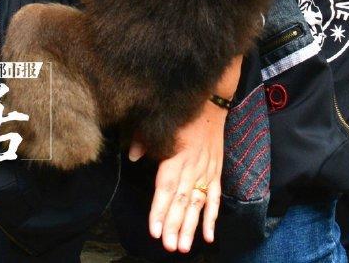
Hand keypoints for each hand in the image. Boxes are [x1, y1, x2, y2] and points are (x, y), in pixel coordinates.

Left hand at [129, 100, 225, 253]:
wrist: (213, 102)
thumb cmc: (183, 114)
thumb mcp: (162, 122)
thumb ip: (144, 140)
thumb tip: (132, 157)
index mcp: (178, 155)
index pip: (166, 187)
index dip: (160, 209)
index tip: (154, 230)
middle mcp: (193, 166)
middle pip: (182, 200)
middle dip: (175, 225)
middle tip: (169, 246)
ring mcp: (207, 171)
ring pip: (198, 203)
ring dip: (191, 227)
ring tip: (184, 247)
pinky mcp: (216, 172)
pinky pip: (215, 198)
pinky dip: (212, 217)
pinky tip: (208, 236)